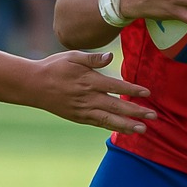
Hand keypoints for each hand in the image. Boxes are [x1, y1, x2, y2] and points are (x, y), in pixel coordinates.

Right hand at [29, 50, 155, 131]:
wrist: (32, 85)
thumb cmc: (54, 67)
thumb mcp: (73, 56)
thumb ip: (93, 58)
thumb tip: (111, 56)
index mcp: (89, 81)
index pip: (116, 86)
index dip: (132, 90)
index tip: (147, 93)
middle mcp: (88, 98)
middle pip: (116, 106)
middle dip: (136, 112)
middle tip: (154, 116)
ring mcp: (83, 110)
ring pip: (109, 120)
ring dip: (127, 125)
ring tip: (143, 130)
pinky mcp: (78, 117)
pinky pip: (99, 123)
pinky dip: (112, 127)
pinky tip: (125, 130)